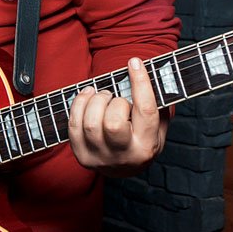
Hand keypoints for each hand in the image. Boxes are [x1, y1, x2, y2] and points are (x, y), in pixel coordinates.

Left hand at [67, 58, 165, 176]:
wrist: (124, 169)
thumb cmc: (142, 139)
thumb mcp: (158, 126)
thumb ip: (156, 102)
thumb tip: (147, 71)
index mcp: (147, 146)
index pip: (146, 111)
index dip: (140, 83)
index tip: (134, 62)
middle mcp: (123, 156)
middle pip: (113, 123)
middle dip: (113, 101)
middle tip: (114, 96)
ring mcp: (100, 158)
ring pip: (91, 123)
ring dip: (95, 100)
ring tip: (102, 96)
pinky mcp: (81, 155)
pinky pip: (74, 124)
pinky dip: (79, 103)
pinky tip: (88, 96)